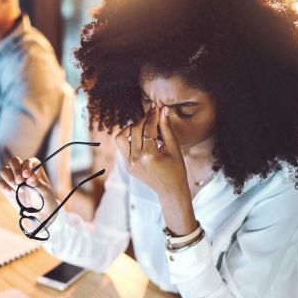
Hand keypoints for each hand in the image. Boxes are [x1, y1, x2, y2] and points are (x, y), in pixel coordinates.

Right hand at [0, 157, 58, 223]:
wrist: (40, 212)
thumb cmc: (45, 198)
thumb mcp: (45, 192)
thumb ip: (38, 184)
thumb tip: (29, 179)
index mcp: (34, 167)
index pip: (28, 161)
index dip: (26, 166)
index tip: (27, 175)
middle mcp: (22, 170)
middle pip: (13, 161)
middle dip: (16, 170)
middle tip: (20, 181)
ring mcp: (13, 178)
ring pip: (4, 170)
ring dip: (9, 178)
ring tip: (17, 188)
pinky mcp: (7, 187)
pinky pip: (0, 183)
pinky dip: (5, 187)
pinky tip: (13, 194)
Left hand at [115, 105, 196, 234]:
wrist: (170, 190)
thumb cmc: (176, 169)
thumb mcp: (174, 148)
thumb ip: (166, 128)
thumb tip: (163, 110)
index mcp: (149, 156)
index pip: (148, 129)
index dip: (153, 115)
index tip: (156, 106)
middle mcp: (136, 160)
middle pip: (134, 130)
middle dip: (143, 119)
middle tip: (152, 114)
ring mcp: (129, 164)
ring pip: (121, 137)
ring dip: (131, 128)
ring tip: (143, 126)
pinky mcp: (127, 166)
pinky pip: (122, 146)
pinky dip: (129, 138)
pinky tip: (139, 135)